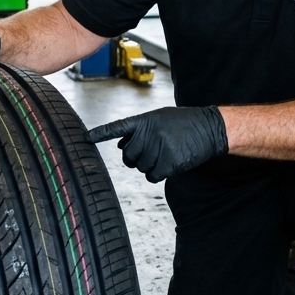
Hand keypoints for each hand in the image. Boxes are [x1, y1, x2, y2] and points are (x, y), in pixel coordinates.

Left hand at [88, 106, 228, 182]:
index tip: (85, 138)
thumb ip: (140, 129)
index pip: (118, 127)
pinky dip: (159, 174)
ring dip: (151, 165)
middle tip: (153, 151)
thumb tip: (122, 146)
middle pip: (128, 156)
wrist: (210, 128)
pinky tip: (170, 163)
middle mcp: (149, 132)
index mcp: (145, 120)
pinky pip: (153, 176)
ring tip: (167, 152)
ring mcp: (159, 147)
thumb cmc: (184, 123)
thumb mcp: (161, 118)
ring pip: (141, 168)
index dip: (101, 133)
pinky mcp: (169, 161)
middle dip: (137, 158)